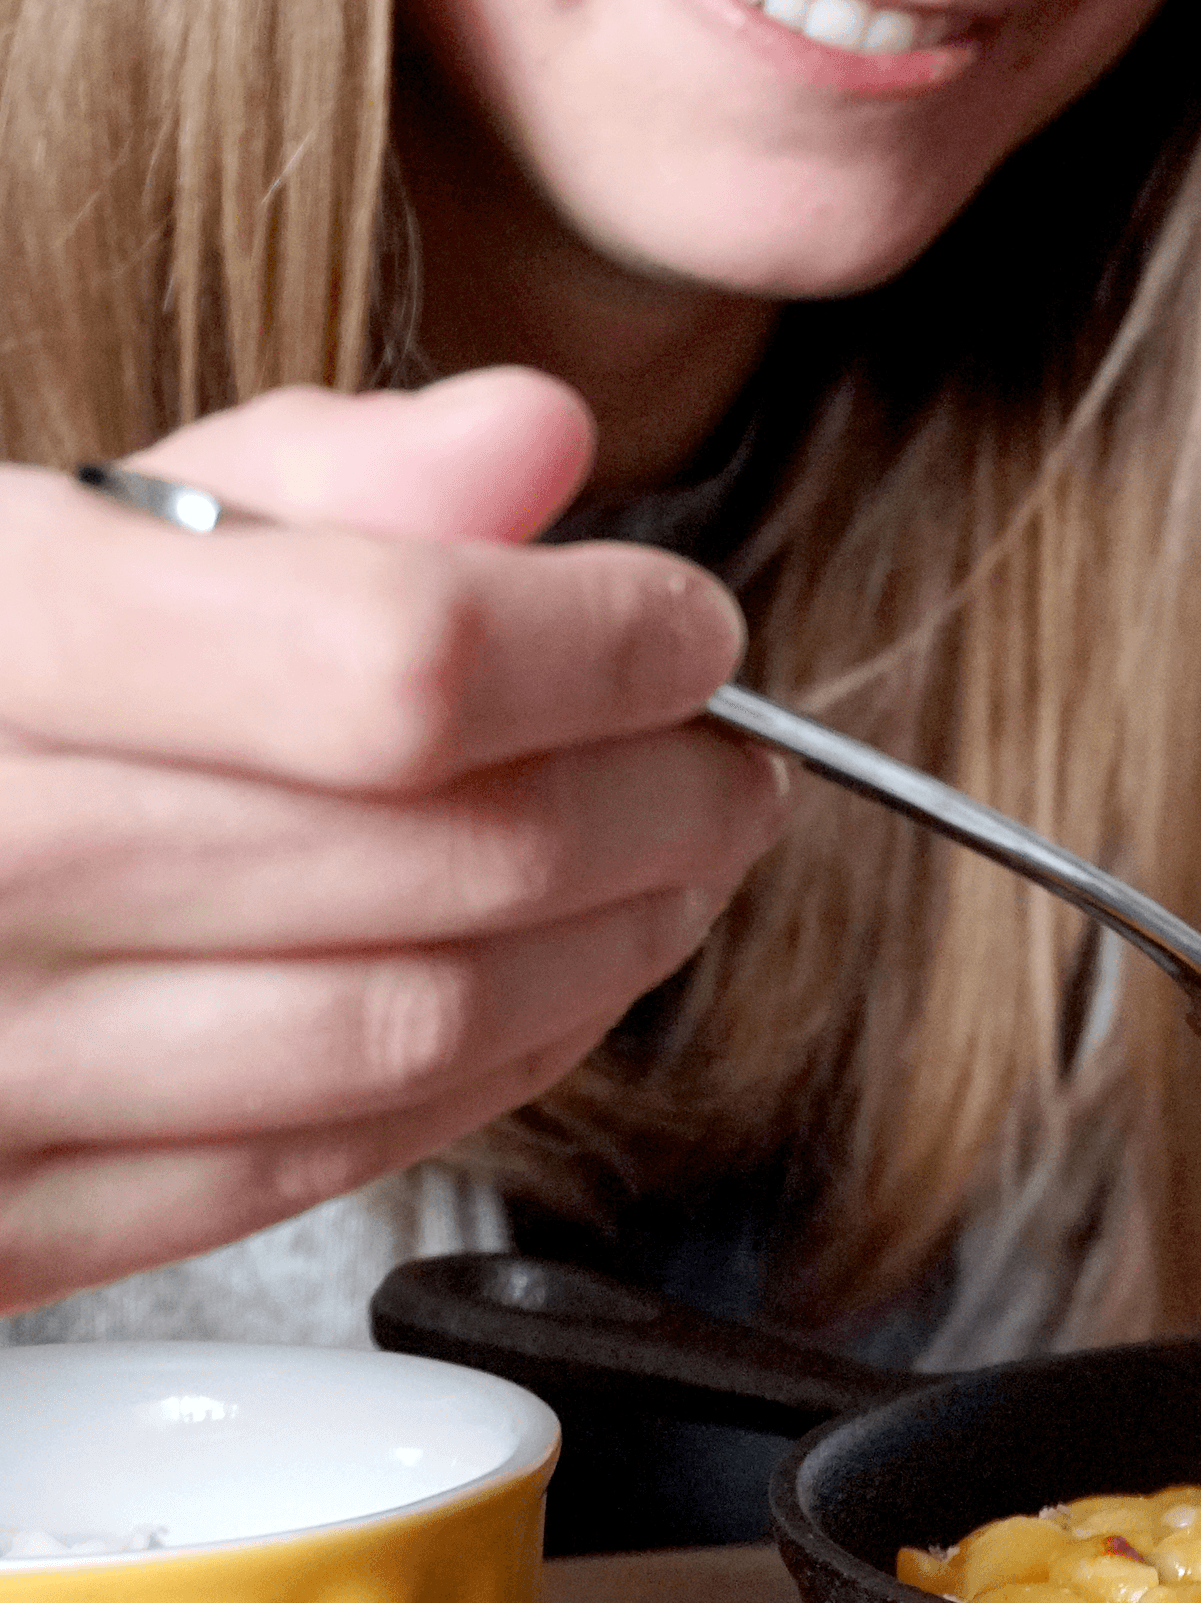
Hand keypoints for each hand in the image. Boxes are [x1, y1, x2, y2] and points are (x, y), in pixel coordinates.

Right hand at [0, 368, 792, 1313]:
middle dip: (662, 806)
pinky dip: (484, 1075)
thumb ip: (302, 476)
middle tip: (731, 764)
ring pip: (412, 1031)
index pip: (404, 661)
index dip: (607, 646)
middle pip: (449, 856)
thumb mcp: (52, 526)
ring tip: (677, 870)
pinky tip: (549, 994)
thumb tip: (537, 437)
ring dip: (611, 949)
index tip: (691, 632)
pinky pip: (314, 1164)